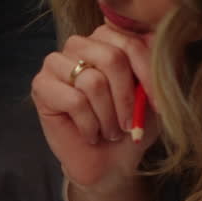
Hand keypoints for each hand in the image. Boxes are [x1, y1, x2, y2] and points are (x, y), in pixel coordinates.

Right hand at [31, 24, 158, 188]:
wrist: (108, 162)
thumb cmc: (130, 126)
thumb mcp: (152, 95)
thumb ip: (156, 66)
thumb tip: (160, 43)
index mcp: (108, 38)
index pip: (132, 43)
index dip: (149, 76)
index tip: (160, 106)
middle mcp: (81, 44)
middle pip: (112, 58)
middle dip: (126, 98)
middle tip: (128, 124)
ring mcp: (56, 62)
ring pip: (93, 82)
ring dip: (107, 116)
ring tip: (109, 131)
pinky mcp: (41, 85)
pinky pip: (74, 101)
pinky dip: (89, 125)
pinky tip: (91, 134)